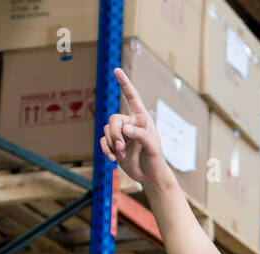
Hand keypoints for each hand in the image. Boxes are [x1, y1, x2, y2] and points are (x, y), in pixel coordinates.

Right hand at [100, 68, 170, 189]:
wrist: (150, 176)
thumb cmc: (156, 160)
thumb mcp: (153, 147)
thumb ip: (140, 136)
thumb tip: (125, 129)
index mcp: (142, 119)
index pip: (132, 97)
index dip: (124, 84)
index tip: (116, 70)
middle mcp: (130, 123)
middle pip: (113, 119)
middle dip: (114, 134)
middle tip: (121, 148)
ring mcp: (122, 134)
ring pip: (107, 131)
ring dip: (111, 144)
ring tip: (121, 155)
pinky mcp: (115, 145)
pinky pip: (103, 141)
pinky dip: (106, 150)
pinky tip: (113, 159)